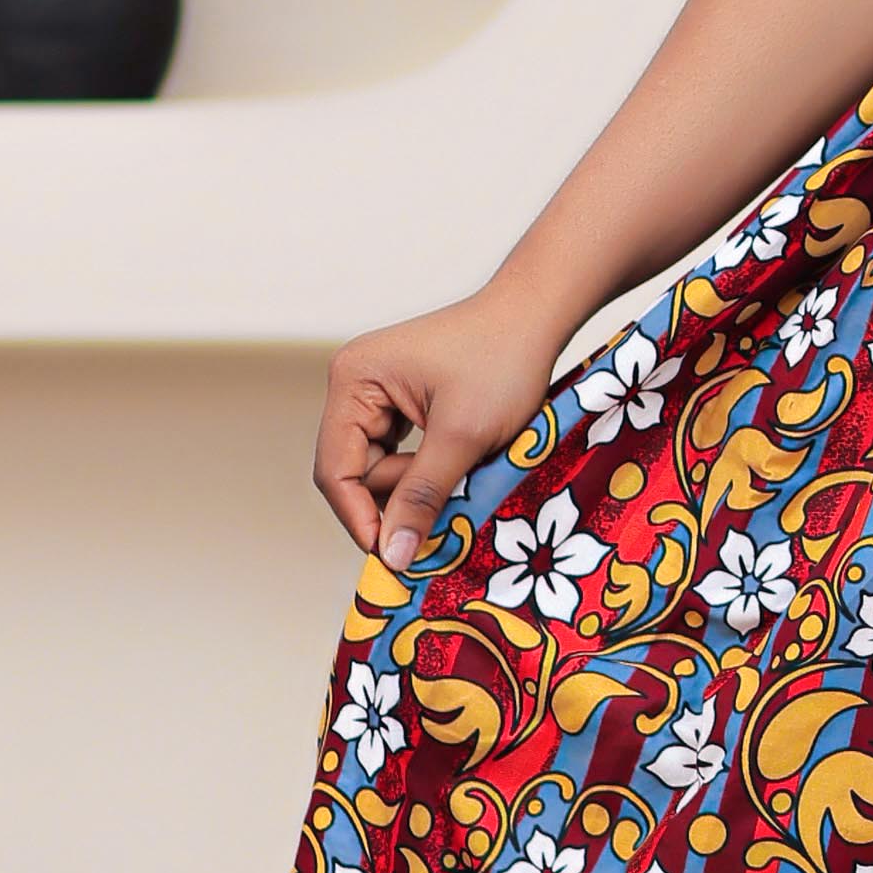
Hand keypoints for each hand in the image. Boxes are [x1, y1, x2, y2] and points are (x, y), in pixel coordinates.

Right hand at [317, 285, 576, 578]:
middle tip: (450, 495)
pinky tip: (459, 458)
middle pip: (354, 471)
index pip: (335, 470)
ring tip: (465, 465)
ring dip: (417, 481)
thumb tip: (393, 557)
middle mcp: (354, 382)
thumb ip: (423, 495)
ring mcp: (375, 391)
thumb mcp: (464, 436)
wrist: (537, 315)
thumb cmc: (504, 361)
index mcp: (354, 380)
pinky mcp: (400, 400)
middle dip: (398, 494)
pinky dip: (426, 467)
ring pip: (380, 466)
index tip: (395, 557)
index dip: (360, 519)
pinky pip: (400, 452)